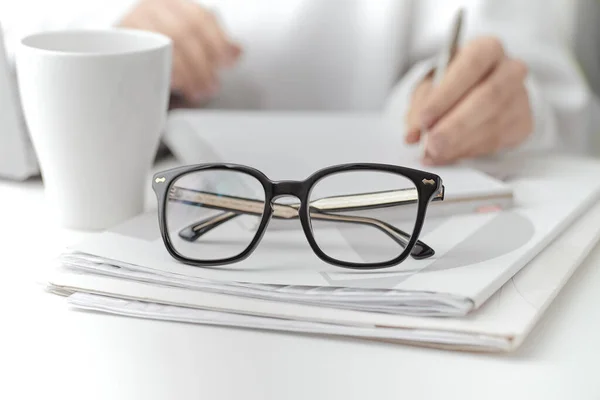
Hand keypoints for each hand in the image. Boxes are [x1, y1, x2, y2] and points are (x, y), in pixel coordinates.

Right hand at [119, 0, 241, 103]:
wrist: (120, 52)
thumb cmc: (162, 46)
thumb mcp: (193, 42)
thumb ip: (216, 44)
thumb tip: (237, 52)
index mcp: (176, 2)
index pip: (202, 17)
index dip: (218, 42)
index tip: (227, 64)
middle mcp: (154, 5)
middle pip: (185, 33)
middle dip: (203, 65)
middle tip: (211, 87)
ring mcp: (135, 20)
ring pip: (166, 45)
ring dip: (187, 74)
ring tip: (198, 92)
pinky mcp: (119, 37)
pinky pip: (145, 56)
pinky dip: (165, 73)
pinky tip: (175, 85)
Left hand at [405, 36, 532, 164]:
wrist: (481, 91)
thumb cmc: (453, 84)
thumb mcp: (431, 86)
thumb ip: (420, 106)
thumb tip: (414, 133)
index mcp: (486, 48)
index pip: (470, 66)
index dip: (446, 94)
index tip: (424, 118)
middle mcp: (509, 69)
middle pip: (487, 96)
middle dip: (455, 126)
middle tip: (430, 144)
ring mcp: (520, 96)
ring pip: (493, 123)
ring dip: (459, 143)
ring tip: (435, 153)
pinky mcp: (523, 122)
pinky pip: (497, 140)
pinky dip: (469, 151)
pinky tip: (450, 155)